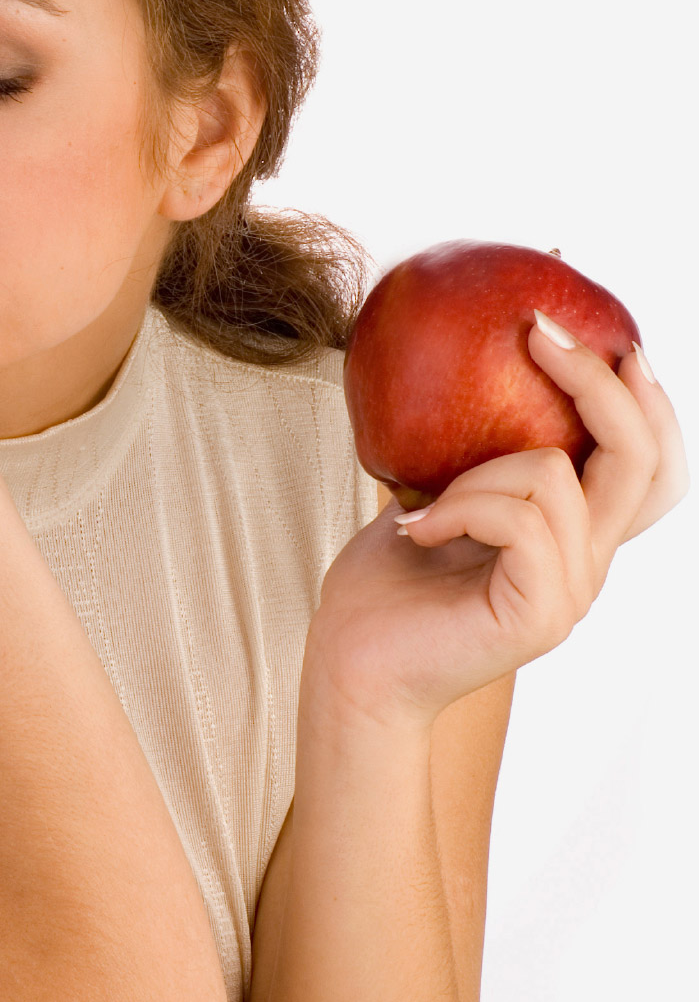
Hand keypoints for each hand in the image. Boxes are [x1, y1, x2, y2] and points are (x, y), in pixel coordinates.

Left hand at [308, 319, 685, 723]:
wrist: (349, 668)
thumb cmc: (382, 589)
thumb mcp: (433, 499)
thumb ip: (472, 455)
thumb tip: (474, 368)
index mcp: (574, 536)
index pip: (652, 464)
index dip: (646, 401)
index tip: (602, 339)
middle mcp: (588, 563)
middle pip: (643, 459)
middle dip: (599, 384)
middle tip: (540, 333)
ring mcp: (571, 591)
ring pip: (558, 478)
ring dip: (476, 474)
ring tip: (421, 509)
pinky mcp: (540, 612)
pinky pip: (521, 519)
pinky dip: (461, 508)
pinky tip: (414, 532)